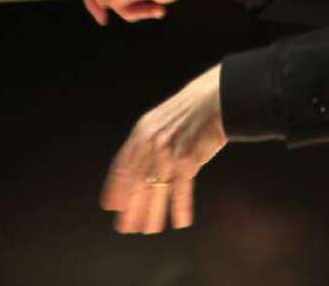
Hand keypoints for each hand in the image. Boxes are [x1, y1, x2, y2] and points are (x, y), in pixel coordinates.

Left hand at [101, 64, 226, 232]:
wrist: (218, 98)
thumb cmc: (195, 107)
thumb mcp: (164, 118)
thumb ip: (152, 139)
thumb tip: (146, 162)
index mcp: (142, 131)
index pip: (122, 165)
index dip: (116, 188)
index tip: (111, 205)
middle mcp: (151, 142)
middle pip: (136, 182)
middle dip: (131, 207)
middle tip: (126, 227)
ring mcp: (169, 151)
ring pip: (156, 189)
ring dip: (152, 213)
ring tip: (149, 229)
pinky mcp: (188, 159)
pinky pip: (181, 189)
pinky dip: (181, 207)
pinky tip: (181, 221)